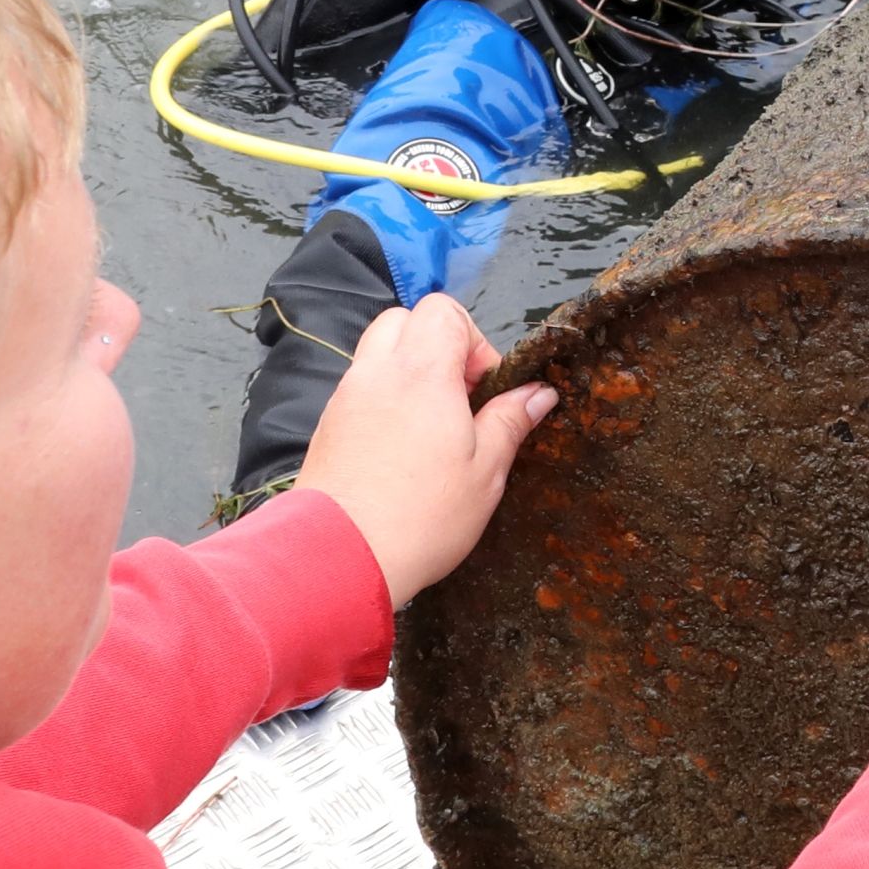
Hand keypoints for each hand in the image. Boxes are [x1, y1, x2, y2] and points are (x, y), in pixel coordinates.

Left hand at [295, 294, 557, 607]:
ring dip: (408, 369)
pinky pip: (359, 386)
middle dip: (437, 344)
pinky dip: (383, 396)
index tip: (485, 390)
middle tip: (459, 397)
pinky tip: (401, 445)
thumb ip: (510, 420)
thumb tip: (539, 392)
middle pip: (405, 319)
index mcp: (422, 372)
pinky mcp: (328, 424)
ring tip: (431, 422)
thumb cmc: (422, 516)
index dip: (474, 341)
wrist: (341, 556)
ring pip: (378, 351)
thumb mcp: (485, 471)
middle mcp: (377, 372)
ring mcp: (347, 396)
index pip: (444, 312)